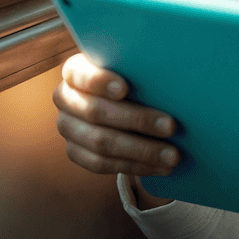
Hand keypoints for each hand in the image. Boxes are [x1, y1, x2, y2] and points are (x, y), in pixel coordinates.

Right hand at [52, 52, 177, 206]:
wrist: (118, 106)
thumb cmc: (130, 79)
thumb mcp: (131, 70)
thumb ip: (139, 70)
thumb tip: (173, 76)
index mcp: (74, 71)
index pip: (80, 74)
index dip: (99, 81)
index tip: (125, 89)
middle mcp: (65, 98)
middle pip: (96, 112)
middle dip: (137, 120)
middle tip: (171, 126)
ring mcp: (67, 128)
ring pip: (101, 143)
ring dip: (141, 151)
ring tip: (172, 155)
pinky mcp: (74, 152)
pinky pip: (102, 165)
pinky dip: (135, 166)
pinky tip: (160, 167)